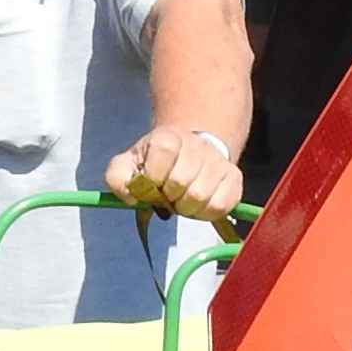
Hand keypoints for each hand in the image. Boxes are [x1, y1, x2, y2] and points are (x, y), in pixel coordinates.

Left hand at [104, 123, 243, 222]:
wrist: (188, 154)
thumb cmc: (154, 164)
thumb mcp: (127, 165)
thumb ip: (117, 177)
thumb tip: (131, 197)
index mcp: (169, 137)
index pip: (163, 152)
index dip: (153, 176)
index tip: (152, 182)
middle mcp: (197, 145)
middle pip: (180, 181)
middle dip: (167, 196)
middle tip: (166, 195)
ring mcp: (218, 161)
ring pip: (200, 196)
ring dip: (185, 207)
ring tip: (181, 200)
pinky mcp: (234, 178)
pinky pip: (220, 206)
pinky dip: (204, 213)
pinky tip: (197, 205)